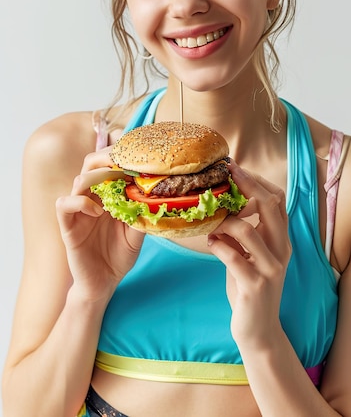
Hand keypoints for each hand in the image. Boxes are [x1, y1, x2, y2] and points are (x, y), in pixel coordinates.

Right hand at [56, 147, 144, 302]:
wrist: (103, 284)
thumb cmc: (119, 256)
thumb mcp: (137, 233)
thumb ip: (142, 213)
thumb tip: (155, 196)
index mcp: (108, 196)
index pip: (109, 166)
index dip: (120, 158)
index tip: (137, 158)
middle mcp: (92, 198)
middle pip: (91, 164)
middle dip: (106, 159)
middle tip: (123, 163)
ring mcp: (79, 211)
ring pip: (79, 180)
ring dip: (96, 178)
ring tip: (113, 189)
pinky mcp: (68, 226)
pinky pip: (64, 204)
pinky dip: (79, 201)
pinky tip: (97, 211)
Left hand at [208, 160, 290, 350]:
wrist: (259, 330)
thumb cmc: (249, 286)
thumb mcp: (249, 255)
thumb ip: (243, 233)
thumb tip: (221, 207)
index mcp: (282, 240)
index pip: (277, 201)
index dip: (258, 181)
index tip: (236, 168)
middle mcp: (281, 251)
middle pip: (270, 206)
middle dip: (247, 186)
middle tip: (227, 174)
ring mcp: (270, 268)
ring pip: (248, 230)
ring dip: (225, 221)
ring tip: (212, 222)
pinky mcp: (255, 285)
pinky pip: (233, 256)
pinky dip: (217, 245)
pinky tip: (210, 242)